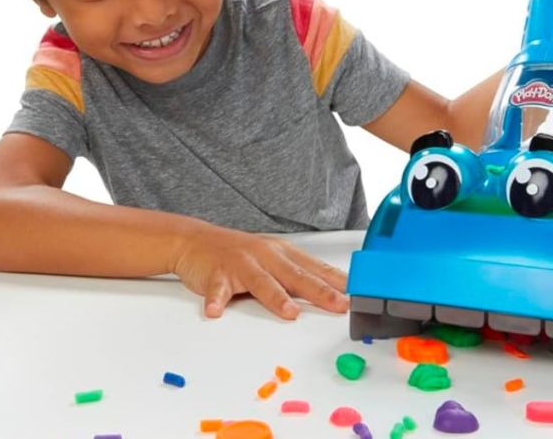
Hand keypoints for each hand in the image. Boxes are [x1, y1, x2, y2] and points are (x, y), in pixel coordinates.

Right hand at [169, 224, 348, 318]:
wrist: (195, 240)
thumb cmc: (240, 253)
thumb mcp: (274, 259)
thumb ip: (299, 275)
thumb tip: (332, 291)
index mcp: (284, 255)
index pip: (316, 269)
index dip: (337, 283)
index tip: (357, 295)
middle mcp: (267, 257)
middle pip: (296, 276)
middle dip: (320, 291)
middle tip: (338, 304)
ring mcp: (242, 264)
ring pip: (262, 282)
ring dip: (276, 297)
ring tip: (290, 312)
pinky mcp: (216, 273)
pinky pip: (217, 289)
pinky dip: (216, 300)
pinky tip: (216, 311)